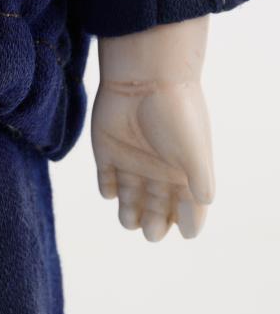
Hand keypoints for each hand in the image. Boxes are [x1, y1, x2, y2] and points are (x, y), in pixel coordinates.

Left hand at [91, 78, 213, 240]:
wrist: (144, 79)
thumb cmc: (176, 113)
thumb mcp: (193, 149)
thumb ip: (199, 177)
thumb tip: (206, 202)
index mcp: (184, 169)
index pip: (188, 204)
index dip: (189, 220)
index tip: (188, 235)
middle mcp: (159, 168)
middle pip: (158, 204)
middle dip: (156, 221)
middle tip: (152, 235)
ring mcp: (132, 160)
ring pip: (131, 196)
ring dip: (130, 212)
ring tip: (130, 224)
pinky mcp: (107, 151)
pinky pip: (107, 178)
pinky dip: (108, 188)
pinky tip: (110, 194)